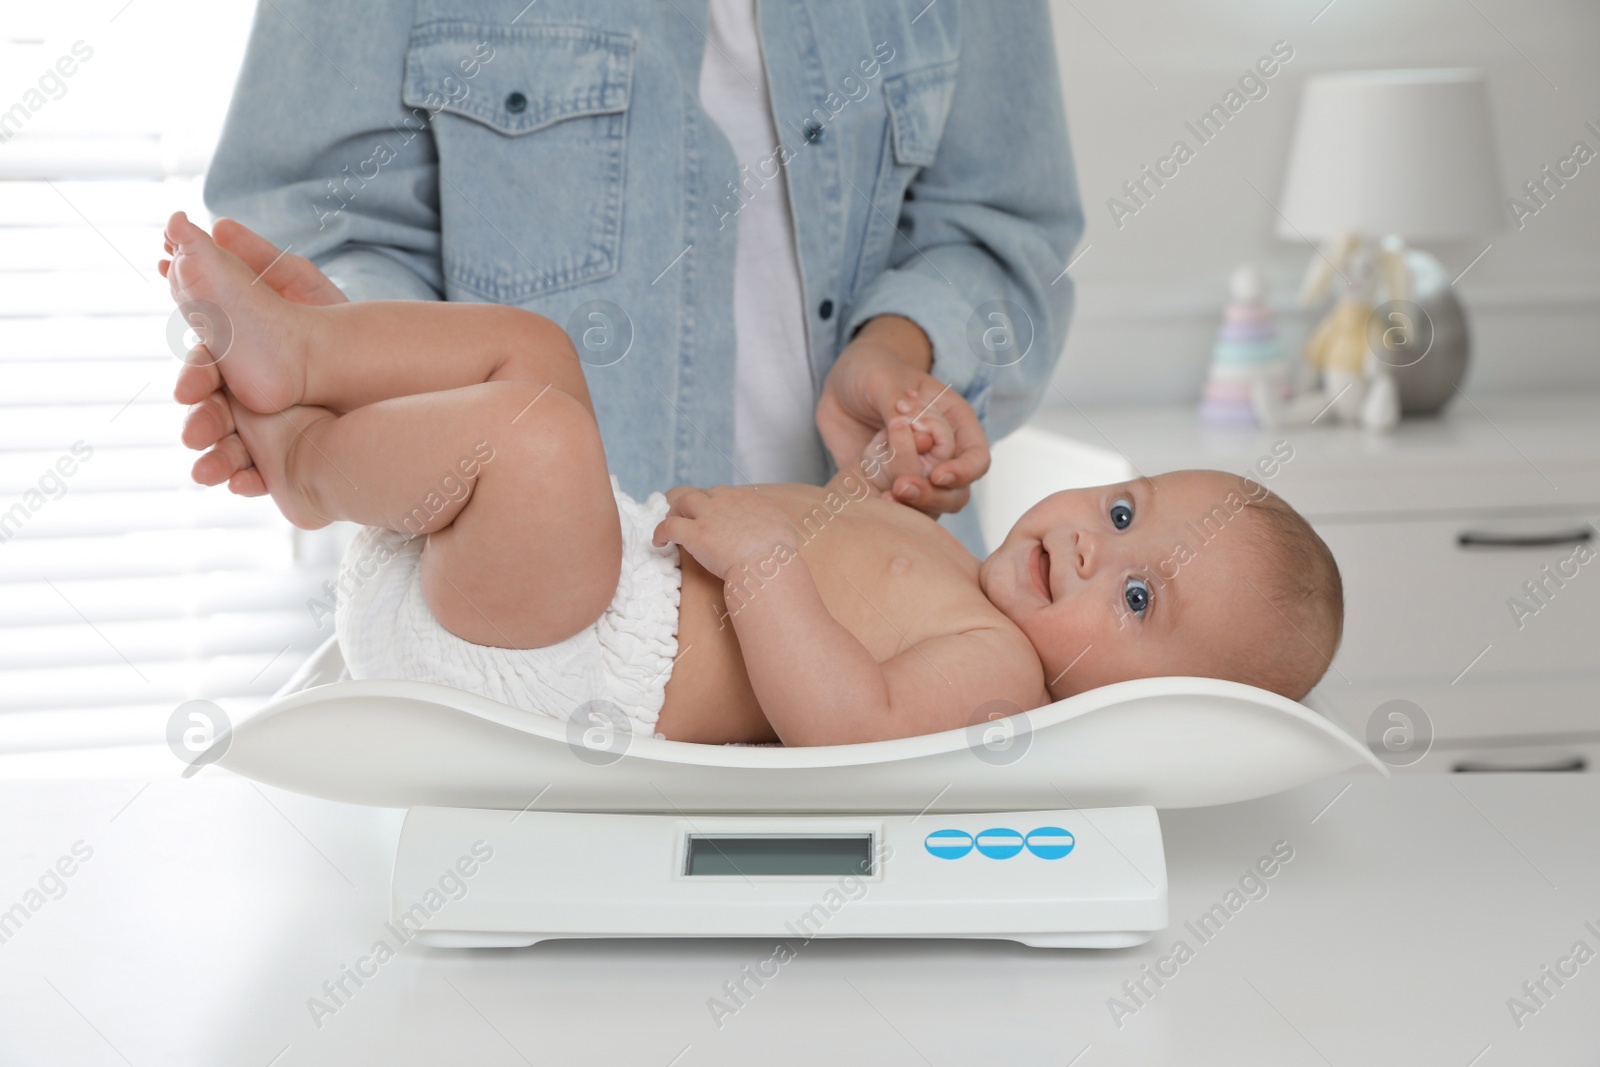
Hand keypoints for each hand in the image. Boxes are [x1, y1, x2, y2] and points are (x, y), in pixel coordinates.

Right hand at [161, 218, 345, 493]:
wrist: (385, 365)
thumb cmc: (334, 321)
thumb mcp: (302, 285)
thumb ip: (261, 259)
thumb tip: (216, 224)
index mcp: (234, 355)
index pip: (205, 367)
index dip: (194, 378)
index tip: (188, 390)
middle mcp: (240, 395)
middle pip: (210, 412)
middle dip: (199, 423)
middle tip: (191, 435)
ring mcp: (261, 428)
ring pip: (228, 448)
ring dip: (213, 460)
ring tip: (205, 473)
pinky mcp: (285, 457)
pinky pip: (262, 476)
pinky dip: (248, 482)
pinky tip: (244, 485)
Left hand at [652, 486, 797, 581]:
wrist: (767, 562)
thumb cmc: (779, 551)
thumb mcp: (784, 528)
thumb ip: (775, 521)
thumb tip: (776, 527)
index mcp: (746, 499)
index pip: (723, 493)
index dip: (714, 502)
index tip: (711, 513)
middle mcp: (725, 501)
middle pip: (701, 494)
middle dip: (692, 503)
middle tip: (686, 515)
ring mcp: (708, 516)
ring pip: (682, 502)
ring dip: (674, 511)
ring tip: (670, 522)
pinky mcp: (694, 534)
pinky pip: (668, 526)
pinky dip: (660, 532)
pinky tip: (658, 543)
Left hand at [816, 320, 989, 515]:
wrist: (840, 388)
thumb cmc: (872, 372)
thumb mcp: (883, 377)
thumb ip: (896, 402)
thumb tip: (913, 432)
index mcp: (954, 423)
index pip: (976, 457)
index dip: (964, 471)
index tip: (937, 475)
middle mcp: (942, 454)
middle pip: (957, 491)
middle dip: (934, 495)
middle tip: (900, 487)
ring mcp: (917, 473)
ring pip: (931, 506)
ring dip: (912, 508)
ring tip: (885, 499)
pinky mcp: (890, 487)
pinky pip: (900, 510)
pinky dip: (889, 512)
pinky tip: (871, 505)